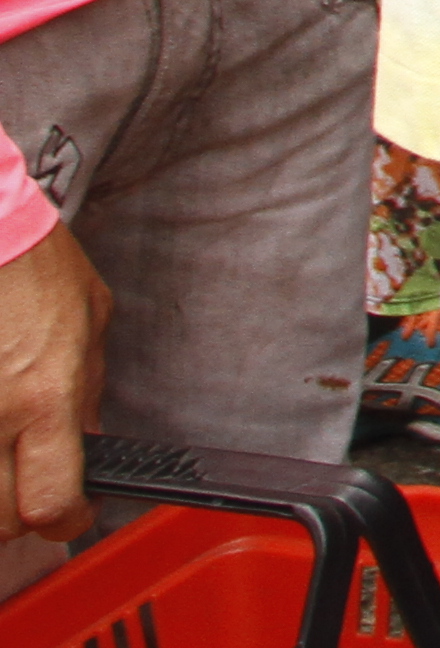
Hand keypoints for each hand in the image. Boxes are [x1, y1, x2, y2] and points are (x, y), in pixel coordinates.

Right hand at [0, 224, 105, 545]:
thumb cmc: (33, 261)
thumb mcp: (90, 317)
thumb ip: (89, 387)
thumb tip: (89, 437)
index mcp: (46, 397)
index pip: (50, 502)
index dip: (67, 519)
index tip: (75, 510)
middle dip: (21, 514)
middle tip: (34, 486)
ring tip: (6, 456)